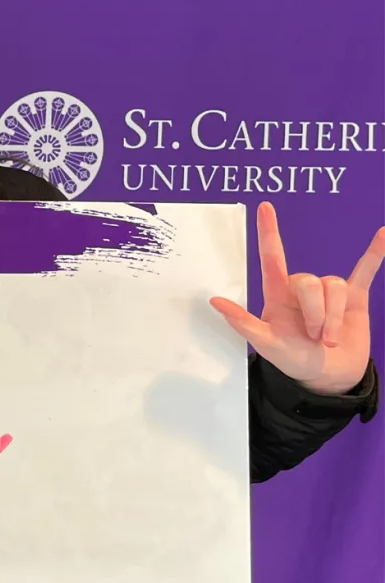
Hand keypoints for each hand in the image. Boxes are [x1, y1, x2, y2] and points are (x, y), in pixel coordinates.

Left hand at [210, 201, 384, 395]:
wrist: (328, 376)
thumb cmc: (293, 359)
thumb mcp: (266, 345)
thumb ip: (242, 323)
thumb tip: (214, 302)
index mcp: (278, 294)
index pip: (272, 257)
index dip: (268, 232)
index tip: (264, 207)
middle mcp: (303, 288)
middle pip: (311, 282)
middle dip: (316, 313)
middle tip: (314, 337)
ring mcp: (329, 292)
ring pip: (335, 286)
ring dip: (334, 317)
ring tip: (328, 338)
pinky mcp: (355, 297)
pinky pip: (365, 270)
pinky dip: (376, 253)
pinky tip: (383, 235)